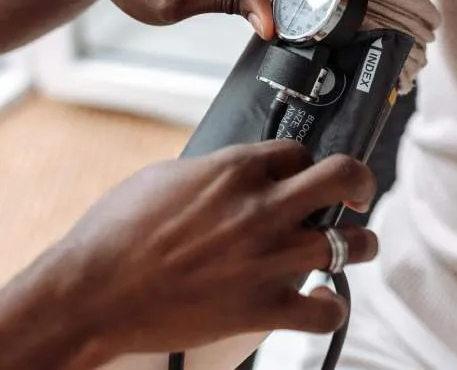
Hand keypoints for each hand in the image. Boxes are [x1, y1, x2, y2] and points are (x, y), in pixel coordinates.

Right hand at [55, 141, 376, 363]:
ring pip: (350, 244)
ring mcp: (269, 258)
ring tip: (356, 244)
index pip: (298, 151)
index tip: (302, 171)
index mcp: (237, 169)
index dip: (303, 161)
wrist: (94, 290)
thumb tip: (237, 172)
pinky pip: (324, 309)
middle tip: (358, 190)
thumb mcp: (168, 176)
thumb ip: (215, 169)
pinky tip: (322, 298)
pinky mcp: (262, 307)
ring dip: (359, 243)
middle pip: (342, 177)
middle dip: (359, 179)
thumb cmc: (120, 229)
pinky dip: (330, 304)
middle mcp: (263, 207)